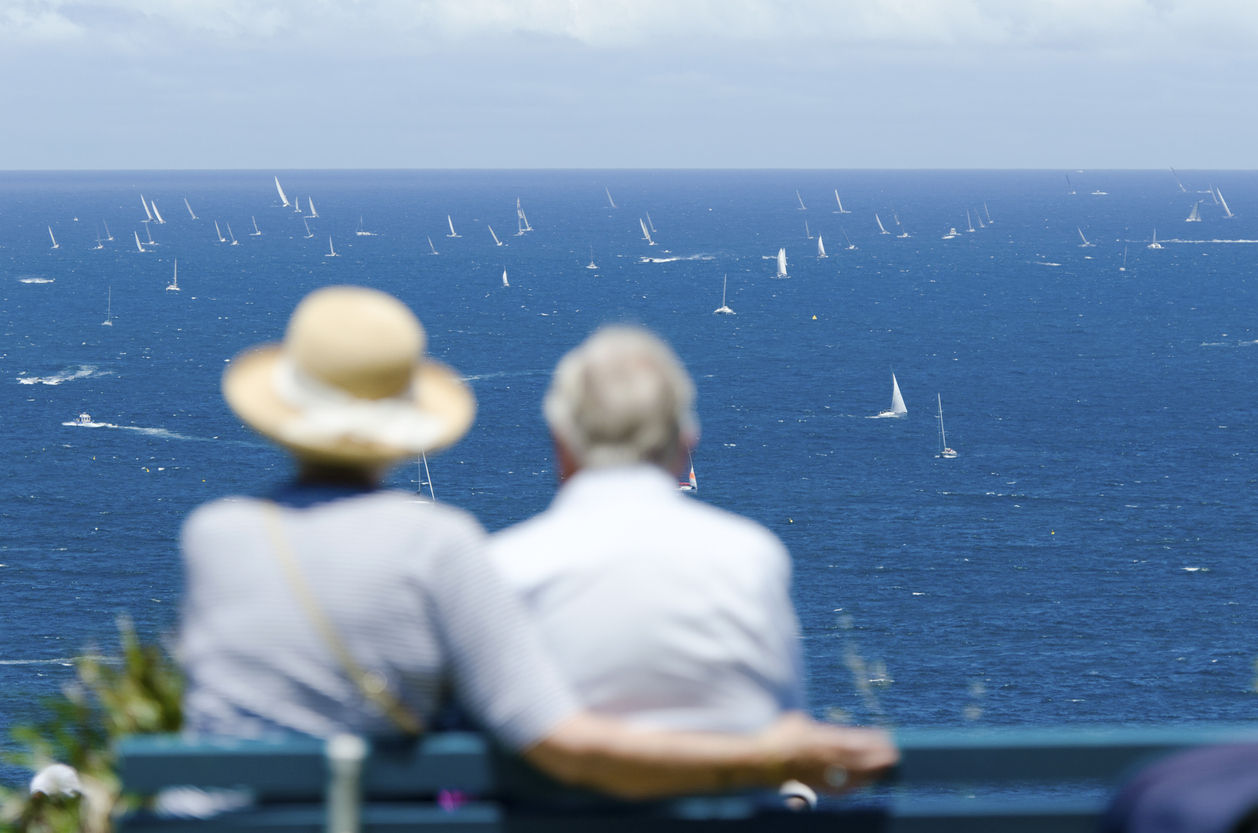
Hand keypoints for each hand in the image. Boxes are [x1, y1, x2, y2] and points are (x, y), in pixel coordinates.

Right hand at [761, 712, 897, 792]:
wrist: (758, 761)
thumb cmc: (776, 736)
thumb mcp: (797, 721)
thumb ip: (816, 726)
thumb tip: (828, 728)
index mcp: (818, 738)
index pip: (851, 741)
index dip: (871, 742)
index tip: (886, 738)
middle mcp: (821, 758)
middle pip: (856, 760)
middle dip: (877, 758)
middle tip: (895, 756)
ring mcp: (819, 774)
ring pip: (850, 776)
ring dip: (870, 773)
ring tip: (885, 769)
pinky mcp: (814, 786)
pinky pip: (839, 788)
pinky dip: (854, 785)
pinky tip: (864, 784)